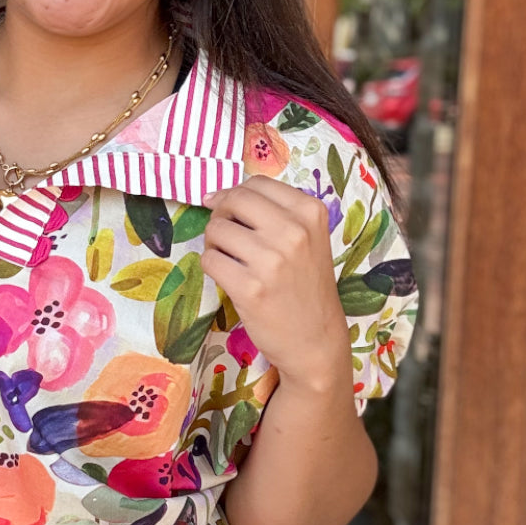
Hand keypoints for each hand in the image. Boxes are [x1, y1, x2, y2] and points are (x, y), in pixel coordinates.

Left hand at [201, 177, 349, 390]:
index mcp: (310, 213)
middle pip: (234, 200)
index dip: (233, 193)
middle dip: (220, 213)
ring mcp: (271, 260)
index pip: (257, 183)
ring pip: (217, 229)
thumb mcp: (308, 240)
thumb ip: (274, 214)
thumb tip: (216, 196)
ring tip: (230, 259)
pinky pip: (209, 260)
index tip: (224, 206)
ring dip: (214, 242)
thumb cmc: (307, 289)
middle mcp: (294, 231)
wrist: (316, 341)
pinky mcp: (250, 288)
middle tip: (224, 234)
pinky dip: (211, 266)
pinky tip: (228, 276)